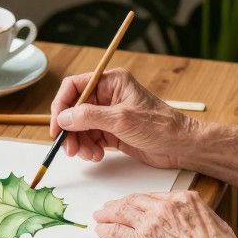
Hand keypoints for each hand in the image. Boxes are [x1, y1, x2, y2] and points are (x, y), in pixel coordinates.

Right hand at [50, 68, 196, 169]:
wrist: (180, 146)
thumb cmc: (160, 126)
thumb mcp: (121, 119)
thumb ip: (89, 117)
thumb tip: (63, 118)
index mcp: (111, 82)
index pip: (74, 87)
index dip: (61, 105)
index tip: (56, 126)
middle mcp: (108, 96)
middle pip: (74, 109)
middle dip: (70, 130)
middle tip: (69, 148)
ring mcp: (109, 114)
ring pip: (80, 126)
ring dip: (79, 142)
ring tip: (88, 155)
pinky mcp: (112, 131)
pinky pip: (90, 138)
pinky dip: (88, 148)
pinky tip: (96, 155)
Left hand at [93, 191, 237, 237]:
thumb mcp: (213, 221)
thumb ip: (195, 214)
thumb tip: (189, 218)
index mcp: (183, 199)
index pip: (153, 196)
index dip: (140, 201)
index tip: (134, 204)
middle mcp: (164, 207)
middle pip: (135, 201)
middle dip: (120, 204)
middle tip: (109, 207)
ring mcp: (150, 224)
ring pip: (122, 214)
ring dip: (108, 214)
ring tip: (100, 216)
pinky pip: (118, 233)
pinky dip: (107, 231)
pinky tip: (102, 230)